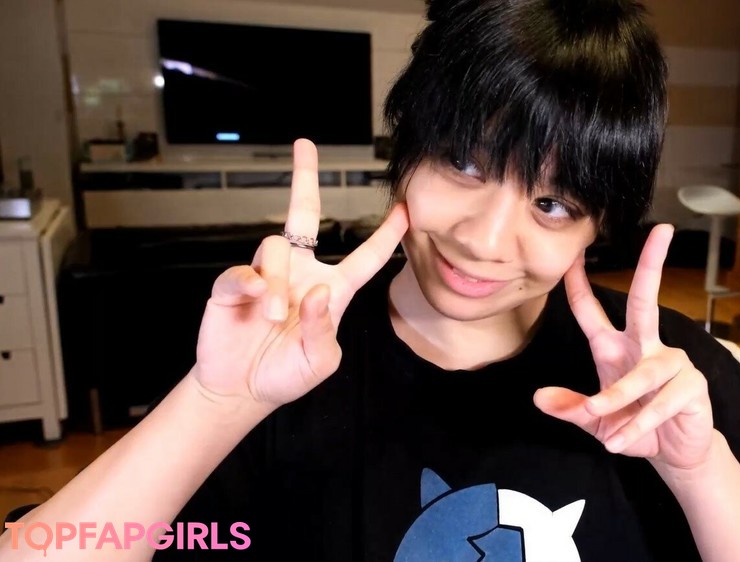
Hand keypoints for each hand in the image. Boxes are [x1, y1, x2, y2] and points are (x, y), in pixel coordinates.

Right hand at [192, 139, 407, 410]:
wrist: (240, 390)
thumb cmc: (285, 374)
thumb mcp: (319, 362)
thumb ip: (323, 330)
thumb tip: (317, 291)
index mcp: (331, 290)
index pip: (365, 256)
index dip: (386, 234)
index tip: (406, 209)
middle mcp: (300, 273)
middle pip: (303, 214)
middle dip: (304, 178)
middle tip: (304, 145)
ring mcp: (265, 276)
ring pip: (276, 246)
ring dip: (278, 282)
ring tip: (272, 317)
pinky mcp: (232, 286)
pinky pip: (241, 271)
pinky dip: (249, 285)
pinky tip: (253, 305)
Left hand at [534, 225, 714, 471]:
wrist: (673, 455)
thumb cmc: (632, 426)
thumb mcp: (595, 421)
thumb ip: (571, 408)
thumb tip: (539, 398)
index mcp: (614, 348)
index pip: (591, 312)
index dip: (579, 284)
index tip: (572, 256)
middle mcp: (645, 346)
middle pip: (646, 300)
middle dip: (652, 264)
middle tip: (662, 230)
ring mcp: (672, 363)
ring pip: (643, 374)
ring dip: (620, 401)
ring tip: (607, 431)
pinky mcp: (691, 386)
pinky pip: (661, 403)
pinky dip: (639, 425)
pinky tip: (622, 442)